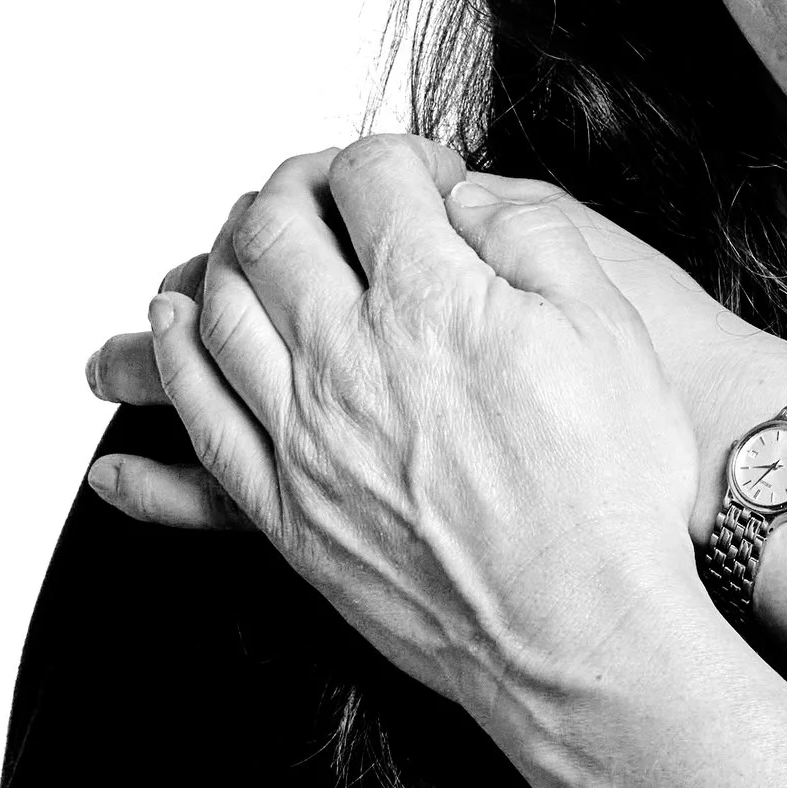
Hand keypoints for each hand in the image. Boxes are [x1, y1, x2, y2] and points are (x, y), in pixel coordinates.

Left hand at [89, 163, 786, 540]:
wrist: (583, 631)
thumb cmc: (611, 493)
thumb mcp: (611, 330)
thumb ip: (534, 238)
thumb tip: (468, 198)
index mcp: (435, 300)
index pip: (372, 179)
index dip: (393, 156)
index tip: (416, 171)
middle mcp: (349, 358)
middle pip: (276, 230)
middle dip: (296, 188)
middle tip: (321, 188)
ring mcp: (305, 435)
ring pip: (219, 310)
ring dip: (227, 256)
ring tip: (246, 239)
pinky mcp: (286, 508)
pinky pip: (200, 414)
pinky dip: (175, 356)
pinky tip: (175, 329)